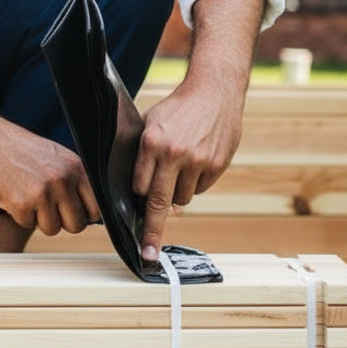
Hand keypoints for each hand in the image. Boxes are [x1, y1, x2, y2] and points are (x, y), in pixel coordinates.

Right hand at [0, 133, 98, 237]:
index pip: (95, 208)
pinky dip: (19, 215)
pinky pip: (28, 225)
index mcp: (75, 167)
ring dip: (39, 219)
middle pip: (76, 225)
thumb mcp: (54, 157)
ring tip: (27, 196)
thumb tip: (91, 212)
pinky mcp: (21, 204)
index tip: (70, 211)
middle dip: (61, 221)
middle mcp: (62, 180)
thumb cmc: (18, 149)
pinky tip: (13, 194)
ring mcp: (42, 193)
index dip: (82, 214)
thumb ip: (73, 180)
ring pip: (52, 229)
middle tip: (45, 206)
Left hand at [132, 78, 243, 261]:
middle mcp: (173, 154)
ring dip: (177, 193)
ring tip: (179, 168)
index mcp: (151, 142)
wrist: (214, 91)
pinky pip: (200, 189)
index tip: (130, 226)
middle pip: (158, 203)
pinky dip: (195, 183)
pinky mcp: (216, 165)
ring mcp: (197, 161)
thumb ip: (142, 155)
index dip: (135, 201)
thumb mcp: (150, 123)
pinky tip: (195, 161)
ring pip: (182, 198)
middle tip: (148, 255)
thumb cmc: (176, 109)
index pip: (137, 187)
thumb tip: (134, 189)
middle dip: (152, 232)